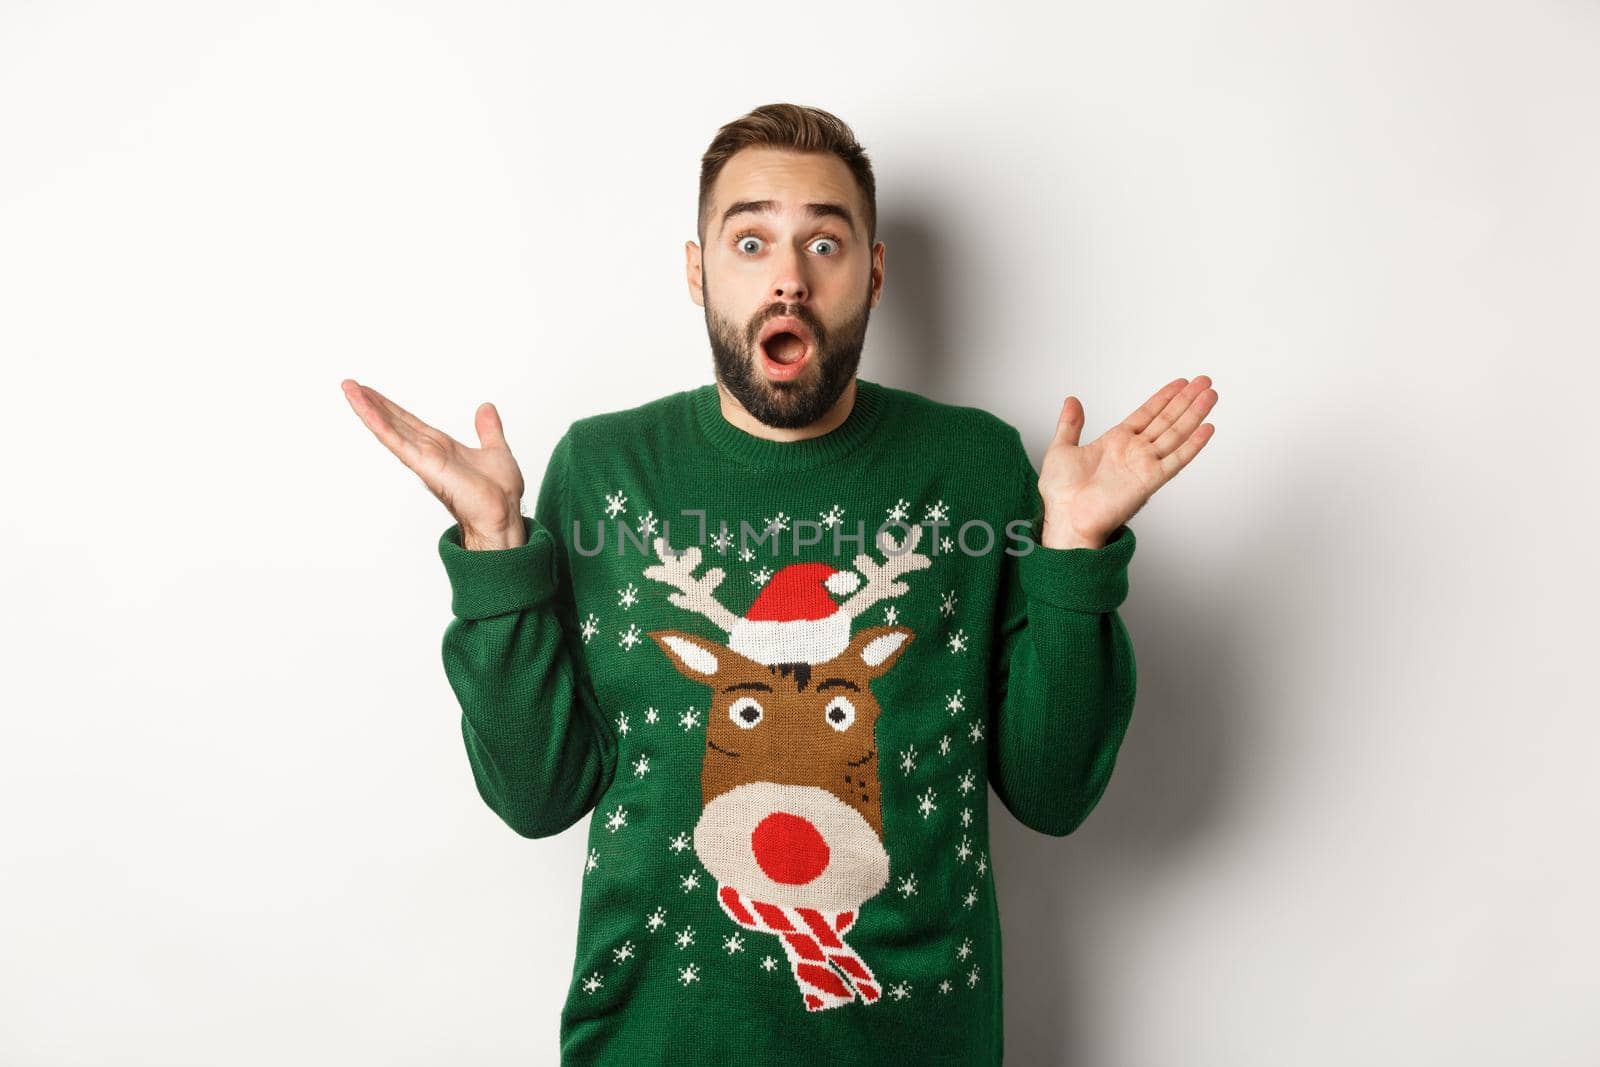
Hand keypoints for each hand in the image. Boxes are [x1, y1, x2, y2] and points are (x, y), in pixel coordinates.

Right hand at [341, 378, 527, 548]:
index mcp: (441, 448)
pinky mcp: (424, 465)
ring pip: (389, 429)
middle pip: (394, 422)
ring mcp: (423, 459)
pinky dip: (379, 425)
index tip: (372, 392)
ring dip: (367, 408)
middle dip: (371, 404)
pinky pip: (396, 442)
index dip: (390, 407)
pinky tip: (364, 409)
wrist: (503, 514)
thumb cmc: (499, 494)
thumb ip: (488, 430)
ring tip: (348, 389)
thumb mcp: (495, 450)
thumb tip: (486, 408)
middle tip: (349, 385)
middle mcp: (428, 452)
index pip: (409, 422)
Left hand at [1038, 376, 1217, 549]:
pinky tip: (1207, 428)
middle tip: (1204, 381)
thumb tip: (1071, 401)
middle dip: (1186, 400)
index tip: (1181, 384)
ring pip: (1176, 434)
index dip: (1165, 397)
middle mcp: (1134, 452)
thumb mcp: (1061, 449)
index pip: (1147, 414)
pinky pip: (1176, 460)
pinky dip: (1193, 445)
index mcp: (1115, 443)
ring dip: (1194, 414)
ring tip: (1210, 395)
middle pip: (1167, 420)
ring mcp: (1144, 465)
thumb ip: (1070, 424)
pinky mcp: (1150, 480)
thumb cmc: (1061, 495)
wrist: (1065, 519)